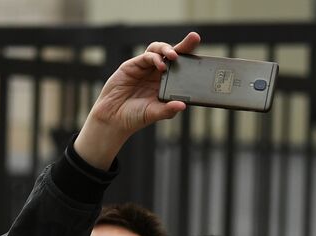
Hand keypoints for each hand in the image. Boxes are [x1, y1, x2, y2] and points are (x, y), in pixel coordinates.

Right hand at [74, 31, 199, 169]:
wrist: (113, 117)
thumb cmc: (135, 116)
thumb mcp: (155, 114)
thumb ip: (168, 110)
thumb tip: (183, 106)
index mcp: (166, 85)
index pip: (181, 69)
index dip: (190, 60)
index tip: (202, 57)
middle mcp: (157, 74)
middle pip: (172, 54)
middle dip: (184, 45)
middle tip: (194, 38)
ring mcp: (145, 68)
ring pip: (159, 50)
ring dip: (167, 49)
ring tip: (174, 56)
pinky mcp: (133, 65)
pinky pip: (146, 56)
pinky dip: (155, 58)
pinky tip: (161, 66)